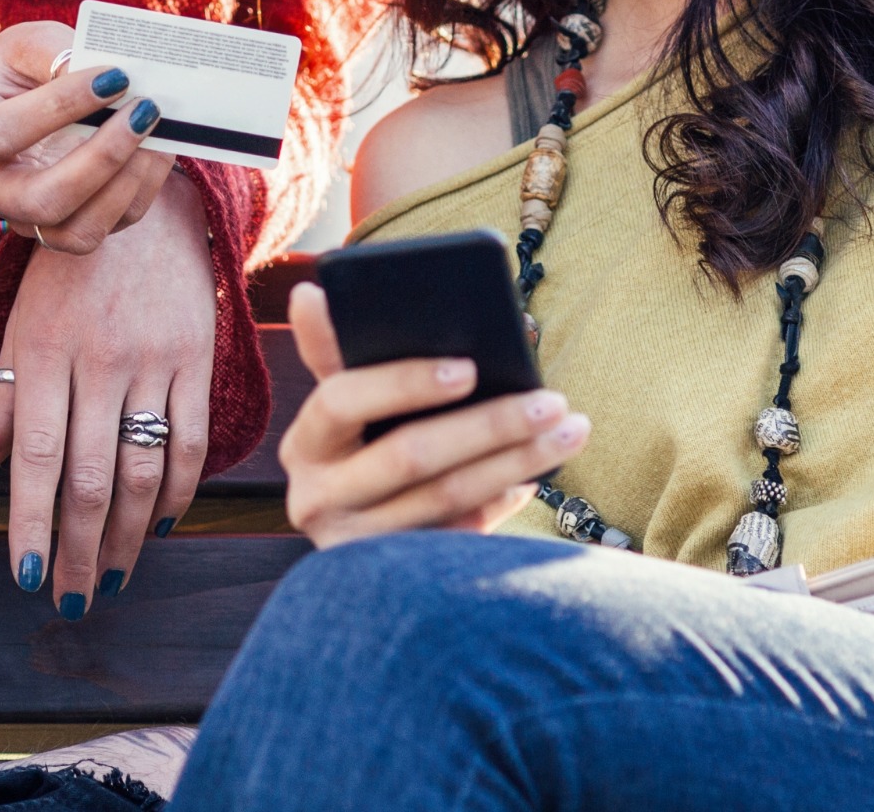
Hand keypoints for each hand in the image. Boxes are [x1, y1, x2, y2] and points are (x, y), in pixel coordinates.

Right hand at [0, 21, 176, 254]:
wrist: (20, 100)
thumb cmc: (20, 68)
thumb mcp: (27, 44)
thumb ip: (57, 55)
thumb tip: (108, 82)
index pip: (3, 133)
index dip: (60, 107)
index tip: (114, 77)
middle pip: (44, 199)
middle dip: (103, 159)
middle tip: (144, 110)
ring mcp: (24, 218)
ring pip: (80, 230)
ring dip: (129, 181)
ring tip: (158, 132)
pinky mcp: (65, 230)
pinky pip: (111, 227)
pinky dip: (143, 188)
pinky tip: (158, 147)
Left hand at [0, 173, 213, 613]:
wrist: (141, 210)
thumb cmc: (66, 279)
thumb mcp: (19, 333)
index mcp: (42, 358)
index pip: (33, 458)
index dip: (29, 524)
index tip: (25, 578)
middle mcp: (96, 364)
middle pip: (90, 478)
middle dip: (80, 551)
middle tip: (73, 602)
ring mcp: (150, 362)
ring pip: (143, 470)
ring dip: (130, 537)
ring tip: (114, 576)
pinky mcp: (195, 360)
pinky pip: (192, 441)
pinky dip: (179, 491)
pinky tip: (161, 524)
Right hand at [275, 282, 587, 548]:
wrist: (357, 536)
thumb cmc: (364, 443)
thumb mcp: (347, 399)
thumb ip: (336, 349)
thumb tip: (309, 294)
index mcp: (305, 442)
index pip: (341, 399)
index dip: (403, 382)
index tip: (470, 368)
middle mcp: (316, 498)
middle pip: (409, 456)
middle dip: (489, 424)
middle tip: (552, 401)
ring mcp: (353, 546)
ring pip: (446, 499)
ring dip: (514, 462)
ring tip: (568, 432)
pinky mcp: (393, 578)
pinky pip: (460, 536)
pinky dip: (500, 503)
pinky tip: (533, 478)